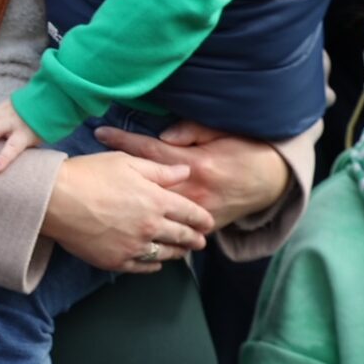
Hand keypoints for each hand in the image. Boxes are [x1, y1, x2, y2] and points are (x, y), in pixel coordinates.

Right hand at [41, 152, 213, 273]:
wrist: (54, 199)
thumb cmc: (88, 174)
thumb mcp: (126, 162)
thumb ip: (159, 170)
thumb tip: (185, 172)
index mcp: (156, 200)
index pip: (191, 213)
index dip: (202, 219)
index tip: (207, 223)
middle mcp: (150, 226)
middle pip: (182, 237)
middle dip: (195, 239)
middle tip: (200, 242)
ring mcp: (134, 246)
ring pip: (166, 254)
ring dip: (177, 253)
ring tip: (181, 252)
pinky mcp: (116, 260)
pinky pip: (143, 266)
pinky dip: (153, 265)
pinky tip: (155, 262)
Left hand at [92, 120, 293, 230]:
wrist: (274, 180)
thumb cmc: (245, 150)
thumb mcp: (222, 132)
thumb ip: (191, 132)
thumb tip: (164, 137)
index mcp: (196, 165)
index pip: (152, 152)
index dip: (125, 141)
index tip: (100, 132)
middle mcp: (195, 191)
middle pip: (148, 185)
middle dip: (118, 177)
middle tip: (89, 171)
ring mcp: (200, 212)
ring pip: (158, 212)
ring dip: (131, 206)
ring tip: (100, 200)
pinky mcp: (206, 226)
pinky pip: (176, 231)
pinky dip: (155, 227)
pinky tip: (131, 226)